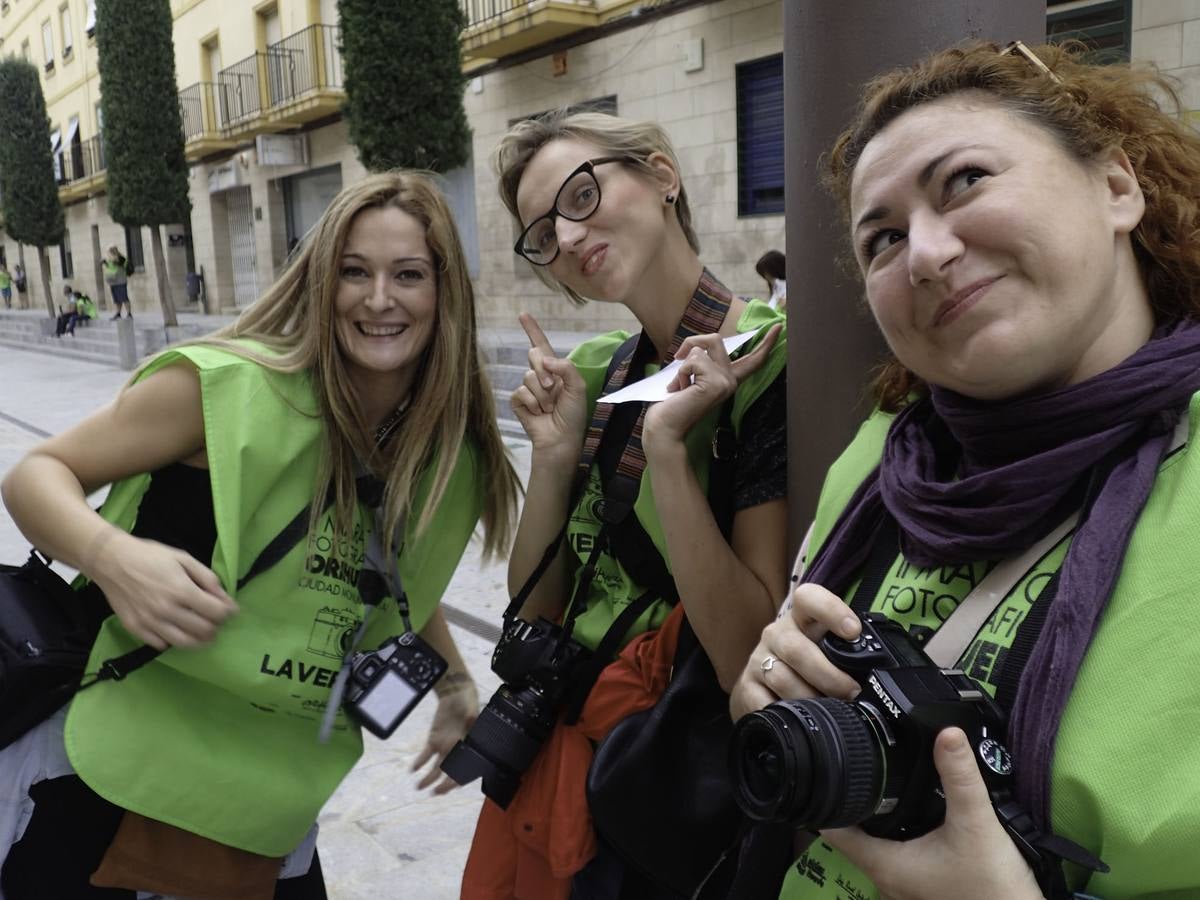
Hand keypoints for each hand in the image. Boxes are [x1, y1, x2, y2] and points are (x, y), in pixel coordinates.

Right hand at [89, 529, 237, 649]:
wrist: (111, 560)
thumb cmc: (150, 556)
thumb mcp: (184, 559)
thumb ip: (207, 579)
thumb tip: (224, 598)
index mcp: (182, 591)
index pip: (216, 613)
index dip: (228, 612)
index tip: (230, 609)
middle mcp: (167, 611)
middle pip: (204, 631)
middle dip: (216, 626)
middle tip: (215, 620)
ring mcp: (150, 623)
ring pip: (184, 643)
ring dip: (199, 640)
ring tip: (202, 632)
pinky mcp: (135, 629)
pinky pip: (161, 645)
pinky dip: (172, 641)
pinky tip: (176, 630)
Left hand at [411, 673, 478, 793]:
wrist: (456, 693)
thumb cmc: (468, 700)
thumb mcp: (471, 707)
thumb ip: (472, 715)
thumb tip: (472, 720)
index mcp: (470, 746)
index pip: (467, 767)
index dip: (462, 778)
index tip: (455, 785)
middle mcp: (457, 750)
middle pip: (451, 773)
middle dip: (444, 785)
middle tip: (435, 792)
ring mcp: (445, 747)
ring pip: (436, 768)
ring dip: (428, 779)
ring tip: (418, 787)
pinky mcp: (434, 740)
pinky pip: (426, 755)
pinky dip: (419, 762)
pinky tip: (412, 769)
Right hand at [510, 313, 588, 462]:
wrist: (562, 439)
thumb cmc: (573, 415)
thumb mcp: (577, 387)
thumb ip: (565, 367)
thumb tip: (544, 358)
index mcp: (555, 370)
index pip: (541, 345)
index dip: (532, 329)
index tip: (523, 314)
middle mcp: (540, 376)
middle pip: (534, 355)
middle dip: (545, 371)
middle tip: (553, 389)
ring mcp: (528, 388)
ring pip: (528, 376)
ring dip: (542, 394)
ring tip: (549, 408)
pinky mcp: (518, 401)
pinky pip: (520, 392)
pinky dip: (532, 402)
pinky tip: (538, 413)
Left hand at [643, 325, 780, 454]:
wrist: (665, 426)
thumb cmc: (672, 403)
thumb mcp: (690, 376)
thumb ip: (701, 363)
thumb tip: (696, 347)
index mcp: (727, 380)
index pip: (751, 360)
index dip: (765, 343)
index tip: (778, 326)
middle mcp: (731, 381)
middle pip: (716, 339)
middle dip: (692, 341)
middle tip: (677, 357)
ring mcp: (726, 382)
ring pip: (700, 349)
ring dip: (682, 364)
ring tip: (680, 386)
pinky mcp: (716, 383)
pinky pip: (692, 361)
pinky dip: (680, 373)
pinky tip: (680, 390)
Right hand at [728, 582, 860, 720]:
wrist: (765, 684)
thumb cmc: (807, 665)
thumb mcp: (826, 649)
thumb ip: (847, 653)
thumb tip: (882, 676)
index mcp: (801, 618)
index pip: (809, 598)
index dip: (831, 610)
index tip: (853, 631)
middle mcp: (777, 635)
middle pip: (796, 648)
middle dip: (829, 675)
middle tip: (851, 693)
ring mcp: (759, 659)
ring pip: (782, 678)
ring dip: (810, 698)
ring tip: (829, 711)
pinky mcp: (746, 686)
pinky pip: (764, 702)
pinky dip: (784, 713)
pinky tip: (799, 720)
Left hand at [821, 728, 1043, 899]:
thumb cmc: (994, 887)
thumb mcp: (976, 824)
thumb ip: (960, 777)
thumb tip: (948, 733)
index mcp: (884, 865)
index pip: (834, 829)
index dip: (829, 798)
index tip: (834, 768)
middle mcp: (887, 879)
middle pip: (854, 834)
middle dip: (858, 801)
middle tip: (865, 765)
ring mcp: (904, 887)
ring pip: (877, 845)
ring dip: (880, 818)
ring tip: (888, 783)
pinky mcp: (924, 888)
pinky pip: (900, 855)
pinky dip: (901, 832)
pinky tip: (919, 813)